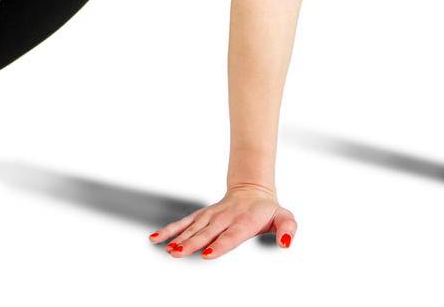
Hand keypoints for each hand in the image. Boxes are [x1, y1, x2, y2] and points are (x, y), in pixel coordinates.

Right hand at [148, 182, 296, 259]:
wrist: (253, 190)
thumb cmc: (267, 211)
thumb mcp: (284, 218)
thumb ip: (287, 229)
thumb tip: (286, 243)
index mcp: (244, 220)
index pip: (231, 235)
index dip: (219, 244)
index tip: (207, 253)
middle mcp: (225, 217)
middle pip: (207, 232)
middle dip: (192, 243)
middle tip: (179, 253)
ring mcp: (212, 215)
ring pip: (193, 227)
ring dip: (179, 238)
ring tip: (168, 249)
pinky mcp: (202, 215)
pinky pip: (184, 222)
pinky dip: (170, 230)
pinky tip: (156, 238)